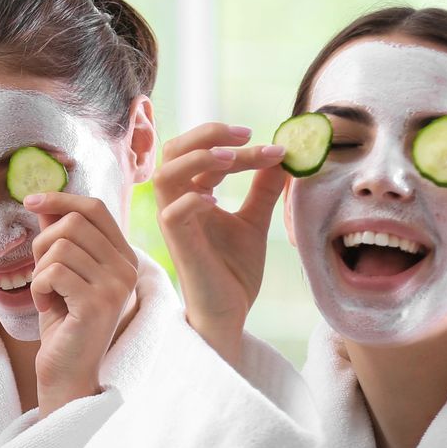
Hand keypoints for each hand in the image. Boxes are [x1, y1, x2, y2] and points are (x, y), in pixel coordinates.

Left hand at [24, 191, 139, 416]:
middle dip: (43, 244)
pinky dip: (38, 287)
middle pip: (74, 223)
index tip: (31, 202)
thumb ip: (59, 237)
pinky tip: (46, 306)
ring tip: (46, 295)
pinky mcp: (96, 304)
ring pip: (61, 246)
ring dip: (40, 270)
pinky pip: (54, 271)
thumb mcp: (61, 272)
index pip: (95, 208)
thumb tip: (44, 201)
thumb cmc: (63, 322)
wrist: (66, 372)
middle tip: (41, 275)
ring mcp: (115, 286)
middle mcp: (127, 269)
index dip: (61, 199)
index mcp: (123, 257)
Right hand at [153, 123, 283, 366]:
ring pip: (165, 175)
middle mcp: (178, 204)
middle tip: (246, 135)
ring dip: (198, 159)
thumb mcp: (254, 222)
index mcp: (194, 195)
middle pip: (173, 150)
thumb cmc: (233, 272)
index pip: (201, 151)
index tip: (270, 144)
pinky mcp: (178, 246)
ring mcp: (175, 224)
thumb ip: (263, 190)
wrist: (229, 314)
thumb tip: (280, 157)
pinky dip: (194, 199)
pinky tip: (220, 202)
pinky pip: (172, 213)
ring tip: (232, 158)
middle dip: (207, 134)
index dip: (231, 140)